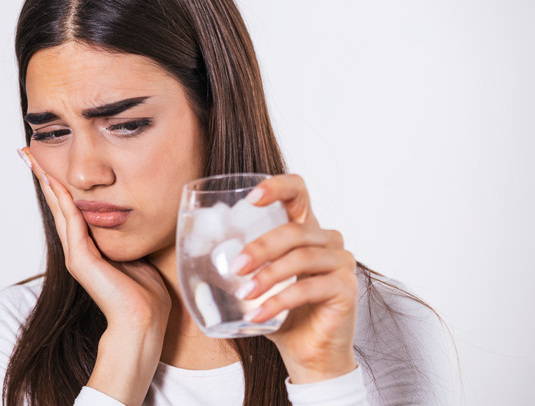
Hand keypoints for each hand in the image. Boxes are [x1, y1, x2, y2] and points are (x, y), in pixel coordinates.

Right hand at [19, 147, 169, 404]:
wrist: (144, 319)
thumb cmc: (146, 293)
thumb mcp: (135, 253)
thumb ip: (126, 235)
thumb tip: (134, 215)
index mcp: (90, 247)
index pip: (70, 208)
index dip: (60, 184)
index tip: (49, 161)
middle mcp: (78, 250)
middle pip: (57, 205)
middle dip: (44, 178)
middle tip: (28, 153)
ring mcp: (77, 255)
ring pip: (59, 210)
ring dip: (47, 184)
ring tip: (34, 161)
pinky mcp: (81, 261)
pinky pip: (71, 223)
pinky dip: (63, 202)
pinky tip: (56, 182)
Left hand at [233, 174, 357, 383]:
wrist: (309, 353)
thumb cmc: (280, 313)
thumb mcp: (256, 281)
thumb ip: (239, 260)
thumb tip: (192, 245)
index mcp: (305, 229)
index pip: (298, 191)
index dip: (277, 186)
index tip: (251, 198)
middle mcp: (328, 240)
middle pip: (294, 230)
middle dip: (260, 247)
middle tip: (235, 266)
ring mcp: (341, 262)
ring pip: (302, 257)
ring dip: (267, 276)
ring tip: (243, 295)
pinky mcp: (347, 289)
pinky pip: (309, 287)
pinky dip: (278, 301)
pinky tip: (257, 315)